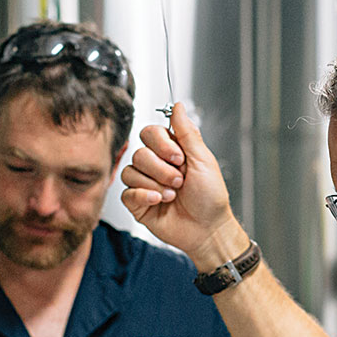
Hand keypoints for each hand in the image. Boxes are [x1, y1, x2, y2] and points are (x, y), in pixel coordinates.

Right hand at [120, 102, 246, 266]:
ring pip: (131, 171)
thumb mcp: (203, 160)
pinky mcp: (138, 203)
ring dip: (155, 183)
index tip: (180, 158)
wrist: (208, 230)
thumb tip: (177, 106)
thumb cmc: (210, 198)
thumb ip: (187, 132)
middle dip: (161, 168)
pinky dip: (144, 195)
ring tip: (172, 195)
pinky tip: (159, 201)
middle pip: (140, 153)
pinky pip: (127, 192)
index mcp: (172, 151)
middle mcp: (156, 165)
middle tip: (179, 181)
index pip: (150, 133)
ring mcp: (145, 184)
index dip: (162, 144)